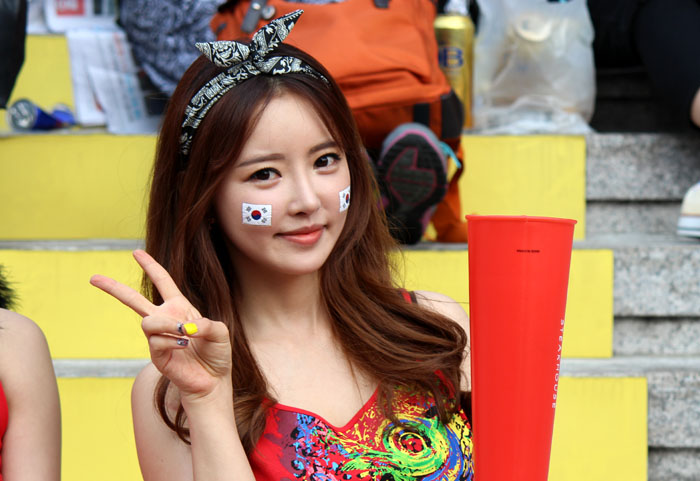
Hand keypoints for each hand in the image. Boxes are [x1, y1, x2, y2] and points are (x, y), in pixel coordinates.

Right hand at [90, 250, 231, 401]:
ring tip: (185, 333)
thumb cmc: (217, 353)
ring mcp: (158, 338)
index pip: (162, 282)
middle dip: (114, 288)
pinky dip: (173, 342)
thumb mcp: (220, 332)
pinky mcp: (155, 356)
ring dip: (167, 325)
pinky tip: (184, 347)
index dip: (151, 266)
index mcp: (179, 307)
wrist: (213, 380)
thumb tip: (185, 326)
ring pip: (147, 322)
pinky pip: (156, 342)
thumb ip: (206, 324)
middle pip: (134, 300)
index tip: (136, 253)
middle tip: (93, 278)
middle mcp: (165, 319)